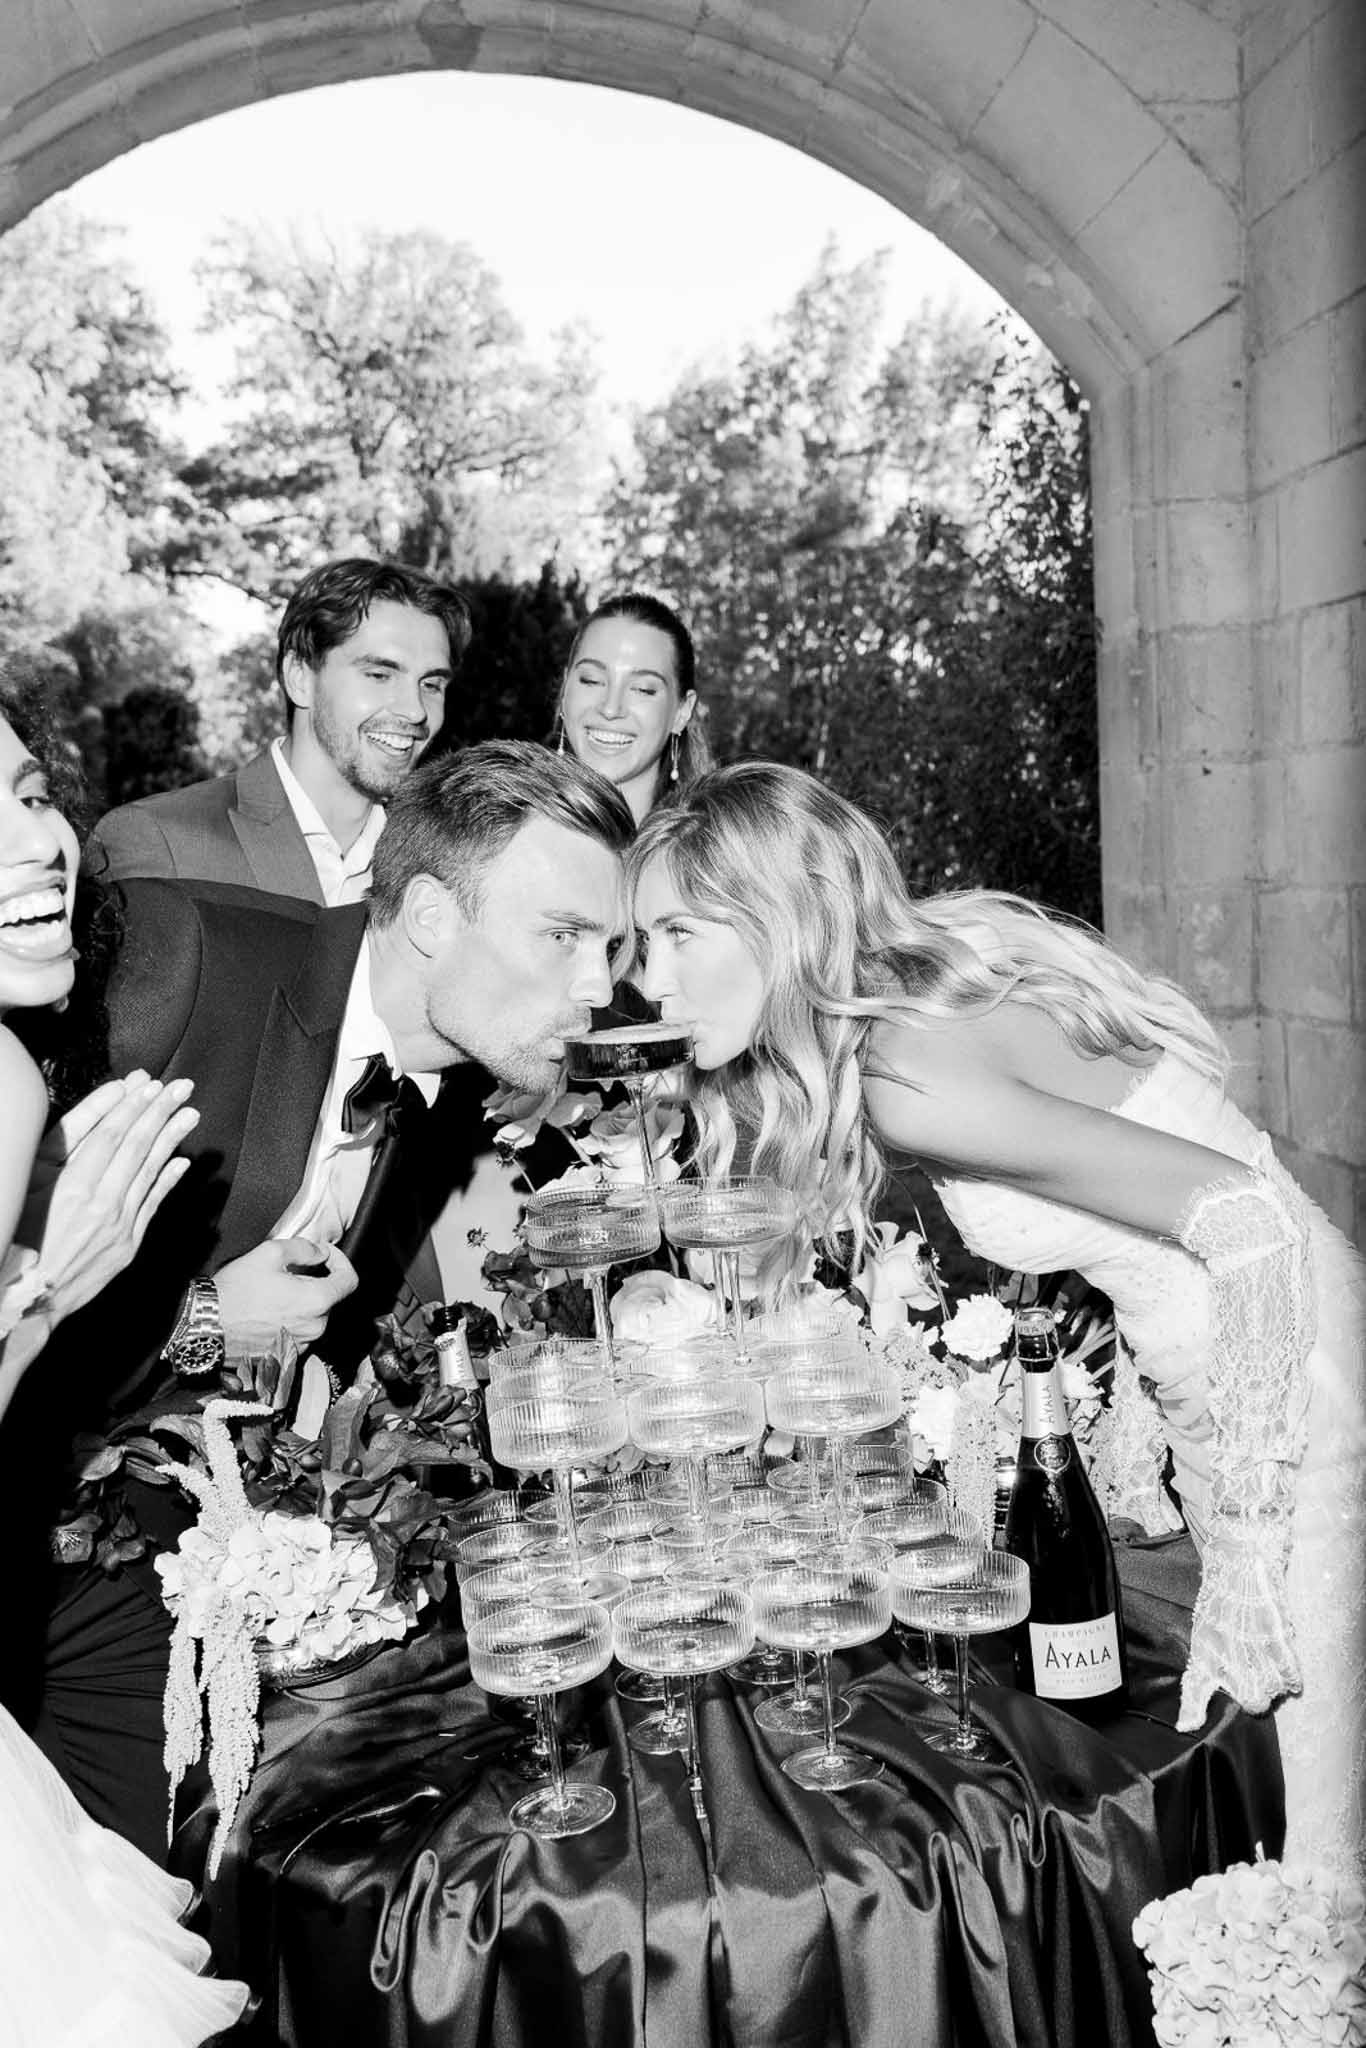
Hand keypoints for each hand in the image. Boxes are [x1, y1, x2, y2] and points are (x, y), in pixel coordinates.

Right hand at [18, 1071, 200, 1325]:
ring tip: (190, 1113)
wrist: (29, 1299)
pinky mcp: (128, 1245)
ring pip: (150, 1173)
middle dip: (160, 1112)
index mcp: (74, 1187)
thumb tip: (100, 1119)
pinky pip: (152, 1204)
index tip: (150, 1083)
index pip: (112, 1135)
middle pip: (138, 1148)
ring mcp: (120, 1226)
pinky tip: (182, 1161)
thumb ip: (62, 1151)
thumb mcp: (30, 1186)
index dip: (133, 1106)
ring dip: (173, 1139)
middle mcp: (103, 1204)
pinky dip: (168, 1180)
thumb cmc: (20, 1236)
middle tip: (182, 1086)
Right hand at [214, 1238, 356, 1360]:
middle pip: (330, 1298)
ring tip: (273, 1294)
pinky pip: (299, 1332)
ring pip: (313, 1316)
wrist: (206, 1330)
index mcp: (316, 1301)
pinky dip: (290, 1320)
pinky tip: (268, 1311)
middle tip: (289, 1272)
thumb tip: (321, 1252)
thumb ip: (304, 1249)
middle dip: (315, 1281)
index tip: (327, 1256)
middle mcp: (315, 1327)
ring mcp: (302, 1344)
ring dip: (301, 1302)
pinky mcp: (287, 1356)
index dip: (341, 1261)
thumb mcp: (268, 1254)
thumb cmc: (233, 1296)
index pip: (350, 1280)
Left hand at [1177, 1512, 1299, 1728]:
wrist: (1239, 1557)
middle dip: (1258, 1700)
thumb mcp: (1203, 1632)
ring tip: (1275, 1673)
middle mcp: (1225, 1650)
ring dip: (1277, 1687)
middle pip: (1251, 1702)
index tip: (1187, 1725)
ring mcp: (1251, 1643)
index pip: (1193, 1689)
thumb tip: (1192, 1715)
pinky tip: (1293, 1679)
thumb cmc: (1222, 1598)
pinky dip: (1293, 1678)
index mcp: (1204, 1649)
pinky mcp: (1274, 1632)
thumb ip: (1205, 1670)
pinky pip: (1289, 1671)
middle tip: (1259, 1687)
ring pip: (1273, 1690)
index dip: (1190, 1712)